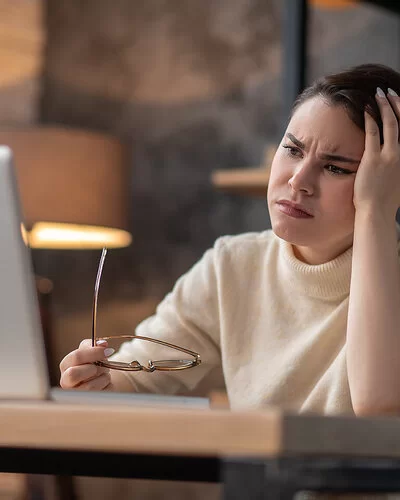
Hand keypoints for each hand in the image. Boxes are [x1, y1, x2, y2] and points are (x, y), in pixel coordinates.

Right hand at [59, 339, 114, 389]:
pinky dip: (105, 385)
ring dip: (102, 376)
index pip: (75, 357)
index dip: (93, 353)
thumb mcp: (90, 351)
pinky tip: (103, 382)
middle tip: (103, 365)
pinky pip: (98, 393)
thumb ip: (94, 345)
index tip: (107, 351)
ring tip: (103, 373)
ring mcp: (74, 394)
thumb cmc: (93, 364)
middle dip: (94, 368)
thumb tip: (102, 344)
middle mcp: (66, 381)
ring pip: (89, 386)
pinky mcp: (85, 402)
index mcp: (65, 365)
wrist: (101, 379)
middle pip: (74, 374)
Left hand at [353, 88, 399, 218]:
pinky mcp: (374, 159)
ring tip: (378, 94)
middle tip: (388, 92)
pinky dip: (370, 119)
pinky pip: (372, 134)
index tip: (397, 103)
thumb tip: (393, 163)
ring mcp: (390, 156)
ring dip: (384, 107)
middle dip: (396, 104)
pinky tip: (366, 108)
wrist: (377, 212)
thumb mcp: (397, 181)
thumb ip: (396, 168)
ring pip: (390, 124)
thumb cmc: (383, 201)